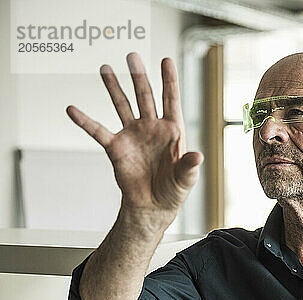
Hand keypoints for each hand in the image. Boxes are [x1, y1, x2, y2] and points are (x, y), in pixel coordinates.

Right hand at [66, 52, 202, 220]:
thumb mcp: (186, 178)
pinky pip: (98, 131)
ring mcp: (133, 135)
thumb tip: (197, 156)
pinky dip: (85, 121)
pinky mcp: (116, 148)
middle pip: (145, 96)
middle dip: (139, 76)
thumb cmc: (173, 191)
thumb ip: (189, 166)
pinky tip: (73, 109)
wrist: (153, 206)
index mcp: (173, 131)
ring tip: (105, 68)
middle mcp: (152, 128)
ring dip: (114, 87)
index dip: (169, 81)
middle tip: (131, 56)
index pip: (171, 100)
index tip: (166, 60)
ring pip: (123, 105)